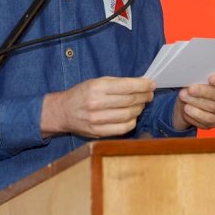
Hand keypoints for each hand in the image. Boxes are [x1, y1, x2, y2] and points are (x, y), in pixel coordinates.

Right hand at [41, 77, 155, 138]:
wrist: (62, 112)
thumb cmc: (82, 94)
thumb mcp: (96, 82)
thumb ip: (118, 83)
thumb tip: (142, 83)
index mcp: (97, 87)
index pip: (127, 86)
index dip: (143, 85)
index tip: (152, 84)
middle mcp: (97, 103)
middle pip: (130, 101)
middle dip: (144, 97)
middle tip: (149, 94)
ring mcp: (97, 120)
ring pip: (128, 115)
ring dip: (139, 109)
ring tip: (141, 104)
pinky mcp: (98, 132)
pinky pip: (123, 128)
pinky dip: (132, 122)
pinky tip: (132, 116)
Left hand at [172, 72, 214, 130]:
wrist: (193, 101)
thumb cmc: (198, 85)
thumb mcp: (198, 78)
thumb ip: (199, 77)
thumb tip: (191, 77)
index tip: (210, 79)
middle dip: (203, 92)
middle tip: (190, 90)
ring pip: (212, 108)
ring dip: (196, 103)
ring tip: (184, 99)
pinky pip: (207, 120)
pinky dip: (195, 115)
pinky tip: (186, 110)